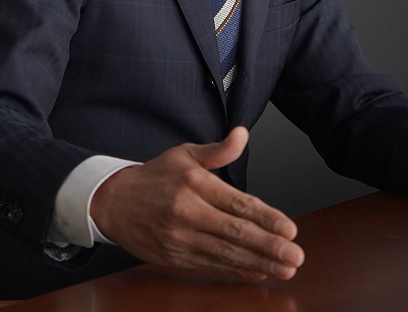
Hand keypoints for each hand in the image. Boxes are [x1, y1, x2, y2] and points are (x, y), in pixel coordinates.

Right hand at [90, 126, 303, 280]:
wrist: (112, 202)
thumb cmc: (154, 178)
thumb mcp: (184, 154)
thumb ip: (218, 150)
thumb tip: (242, 134)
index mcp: (194, 184)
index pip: (237, 203)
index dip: (266, 217)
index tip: (290, 228)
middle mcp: (188, 212)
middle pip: (235, 232)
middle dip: (268, 246)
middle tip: (295, 255)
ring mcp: (180, 238)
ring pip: (225, 253)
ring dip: (258, 263)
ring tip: (285, 269)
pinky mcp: (175, 257)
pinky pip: (211, 265)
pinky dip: (236, 271)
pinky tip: (258, 272)